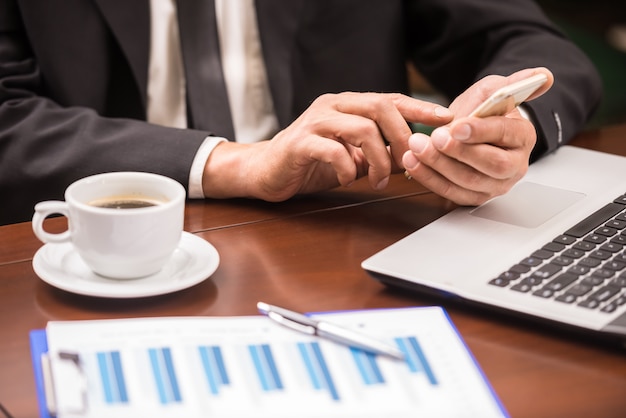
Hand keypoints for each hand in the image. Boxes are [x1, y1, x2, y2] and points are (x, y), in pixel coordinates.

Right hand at [202, 92, 452, 200]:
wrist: (267, 172)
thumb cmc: (312, 163)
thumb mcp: (354, 157)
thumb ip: (381, 153)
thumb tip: (416, 156)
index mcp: (347, 105)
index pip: (391, 99)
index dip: (420, 109)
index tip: (445, 120)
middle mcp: (332, 106)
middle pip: (380, 107)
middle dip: (402, 136)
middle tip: (408, 162)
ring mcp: (315, 122)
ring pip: (362, 128)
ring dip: (378, 159)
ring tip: (378, 180)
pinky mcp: (300, 143)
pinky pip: (334, 150)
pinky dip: (349, 168)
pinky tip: (349, 179)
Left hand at [402, 67, 553, 205]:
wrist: (468, 132)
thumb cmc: (484, 112)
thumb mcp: (495, 90)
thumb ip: (515, 82)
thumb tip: (544, 75)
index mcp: (523, 137)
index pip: (506, 135)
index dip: (481, 131)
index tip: (457, 126)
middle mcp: (514, 166)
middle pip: (491, 165)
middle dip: (459, 152)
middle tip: (434, 138)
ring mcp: (494, 185)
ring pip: (468, 181)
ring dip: (438, 165)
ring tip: (416, 146)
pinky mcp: (473, 197)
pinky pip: (451, 192)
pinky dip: (429, 178)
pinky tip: (413, 162)